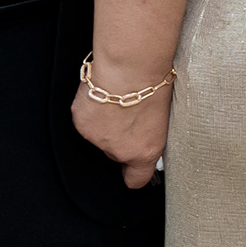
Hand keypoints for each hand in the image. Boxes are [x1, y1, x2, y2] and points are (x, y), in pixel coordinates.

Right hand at [73, 58, 175, 189]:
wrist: (130, 67)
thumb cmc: (153, 85)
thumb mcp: (164, 118)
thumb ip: (152, 135)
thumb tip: (148, 136)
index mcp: (144, 152)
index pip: (137, 179)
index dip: (135, 174)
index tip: (134, 172)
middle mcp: (118, 150)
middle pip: (116, 154)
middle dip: (121, 139)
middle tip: (130, 115)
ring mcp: (97, 138)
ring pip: (99, 137)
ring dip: (105, 124)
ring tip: (117, 101)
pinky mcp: (81, 123)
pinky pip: (86, 122)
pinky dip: (92, 111)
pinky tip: (104, 96)